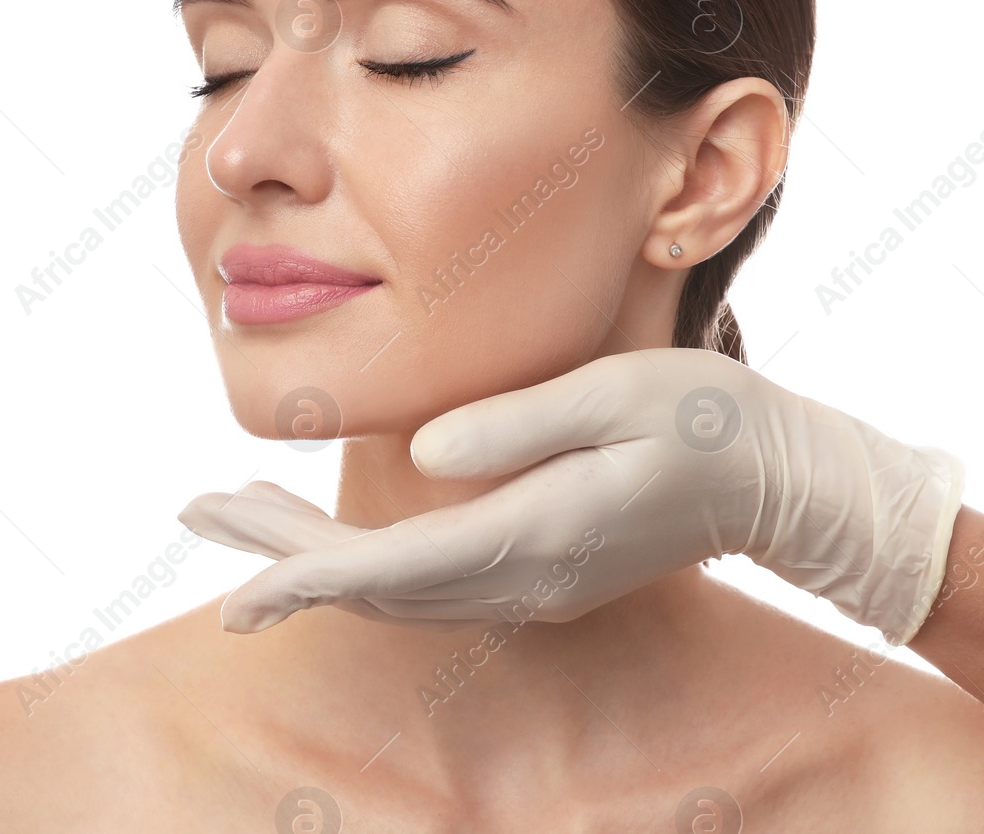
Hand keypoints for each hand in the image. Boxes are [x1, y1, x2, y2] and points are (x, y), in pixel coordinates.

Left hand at [178, 347, 963, 643]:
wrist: (785, 480)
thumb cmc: (709, 420)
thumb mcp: (620, 395)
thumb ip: (518, 427)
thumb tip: (421, 457)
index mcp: (538, 534)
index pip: (395, 570)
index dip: (306, 576)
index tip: (233, 588)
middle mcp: (527, 578)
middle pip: (378, 586)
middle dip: (283, 553)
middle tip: (198, 511)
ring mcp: (537, 584)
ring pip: (398, 588)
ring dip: (316, 556)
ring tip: (240, 515)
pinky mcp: (545, 570)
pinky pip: (432, 580)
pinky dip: (366, 560)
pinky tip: (334, 532)